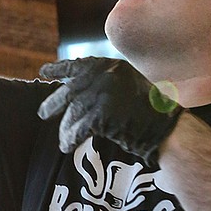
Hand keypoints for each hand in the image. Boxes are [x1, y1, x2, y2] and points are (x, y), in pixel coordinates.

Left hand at [37, 57, 181, 166]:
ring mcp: (103, 95)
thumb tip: (77, 91)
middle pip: (69, 91)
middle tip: (42, 113)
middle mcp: (105, 77)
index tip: (43, 71)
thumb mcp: (130, 84)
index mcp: (111, 66)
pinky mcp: (102, 115)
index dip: (59, 69)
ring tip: (62, 139)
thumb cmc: (152, 111)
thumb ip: (107, 83)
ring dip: (66, 128)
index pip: (77, 65)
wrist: (167, 127)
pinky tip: (67, 146)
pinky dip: (71, 139)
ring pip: (73, 112)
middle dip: (53, 103)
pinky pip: (79, 128)